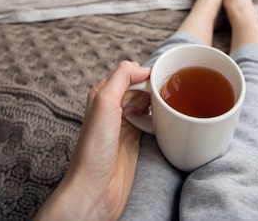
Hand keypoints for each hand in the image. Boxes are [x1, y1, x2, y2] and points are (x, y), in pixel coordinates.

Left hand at [35, 61, 150, 220]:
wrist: (95, 190)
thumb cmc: (94, 149)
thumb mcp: (104, 102)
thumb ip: (121, 77)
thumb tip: (143, 67)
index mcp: (102, 93)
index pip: (129, 73)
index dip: (145, 76)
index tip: (157, 83)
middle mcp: (112, 107)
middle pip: (141, 87)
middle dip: (152, 90)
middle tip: (159, 100)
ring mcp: (124, 123)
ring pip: (148, 103)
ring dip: (157, 105)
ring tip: (162, 111)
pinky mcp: (135, 139)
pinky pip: (152, 122)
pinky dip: (159, 120)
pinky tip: (163, 123)